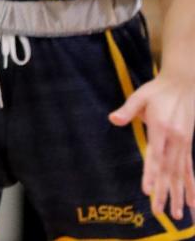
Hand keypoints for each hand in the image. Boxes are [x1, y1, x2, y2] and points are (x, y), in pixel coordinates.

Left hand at [109, 71, 194, 220]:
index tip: (147, 190)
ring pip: (180, 174)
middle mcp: (176, 139)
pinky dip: (191, 187)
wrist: (184, 84)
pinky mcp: (188, 145)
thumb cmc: (158, 90)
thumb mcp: (140, 96)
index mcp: (161, 128)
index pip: (156, 155)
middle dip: (163, 192)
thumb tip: (113, 119)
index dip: (151, 174)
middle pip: (168, 170)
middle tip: (159, 213)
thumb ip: (128, 109)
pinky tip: (193, 204)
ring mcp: (184, 144)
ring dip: (178, 195)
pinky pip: (190, 170)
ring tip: (176, 216)